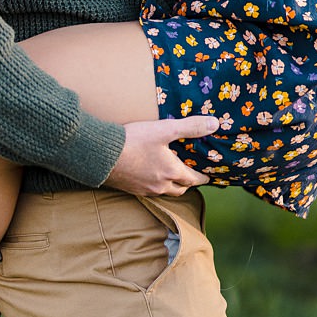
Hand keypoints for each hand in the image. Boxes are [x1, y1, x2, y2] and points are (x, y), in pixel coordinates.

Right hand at [103, 115, 220, 195]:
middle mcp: (160, 185)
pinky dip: (155, 185)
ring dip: (171, 186)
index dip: (202, 177)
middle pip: (180, 190)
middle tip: (191, 175)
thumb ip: (191, 127)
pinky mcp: (130, 189)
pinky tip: (149, 176)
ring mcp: (144, 189)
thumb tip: (215, 124)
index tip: (207, 176)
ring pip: (164, 192)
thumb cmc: (134, 141)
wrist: (100, 155)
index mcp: (172, 172)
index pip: (194, 180)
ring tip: (172, 176)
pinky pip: (148, 191)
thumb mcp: (165, 129)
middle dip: (188, 183)